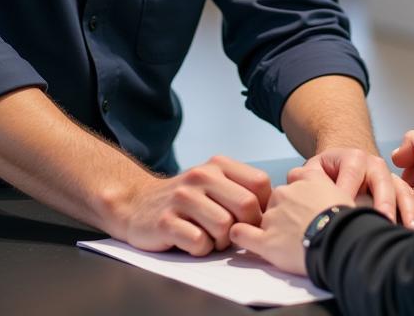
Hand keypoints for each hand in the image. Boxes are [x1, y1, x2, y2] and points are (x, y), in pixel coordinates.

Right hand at [118, 155, 270, 255]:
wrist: (137, 203)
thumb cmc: (186, 198)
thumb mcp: (214, 182)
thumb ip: (241, 188)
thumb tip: (275, 208)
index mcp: (218, 165)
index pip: (260, 183)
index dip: (263, 207)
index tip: (251, 219)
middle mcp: (201, 176)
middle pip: (247, 206)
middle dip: (244, 227)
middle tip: (230, 233)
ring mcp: (183, 197)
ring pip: (225, 227)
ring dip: (221, 242)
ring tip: (209, 237)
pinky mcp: (166, 221)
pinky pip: (199, 242)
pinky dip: (200, 249)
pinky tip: (192, 242)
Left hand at [230, 164, 353, 274]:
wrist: (340, 238)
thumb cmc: (346, 218)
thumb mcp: (339, 188)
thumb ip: (323, 183)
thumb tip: (322, 188)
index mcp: (304, 181)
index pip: (292, 181)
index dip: (295, 195)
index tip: (299, 205)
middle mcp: (284, 195)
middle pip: (275, 200)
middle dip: (281, 213)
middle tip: (292, 229)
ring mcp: (273, 218)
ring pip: (260, 217)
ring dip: (265, 226)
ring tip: (276, 241)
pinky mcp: (265, 241)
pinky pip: (241, 234)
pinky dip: (239, 235)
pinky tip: (239, 237)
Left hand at [299, 146, 413, 229]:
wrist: (348, 169)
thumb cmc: (329, 175)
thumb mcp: (316, 171)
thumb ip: (308, 176)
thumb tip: (295, 180)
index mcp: (352, 157)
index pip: (352, 171)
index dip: (349, 189)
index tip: (345, 208)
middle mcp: (375, 165)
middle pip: (382, 180)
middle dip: (383, 201)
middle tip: (382, 220)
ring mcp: (390, 178)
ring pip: (403, 190)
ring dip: (408, 210)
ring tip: (409, 230)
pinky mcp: (402, 193)